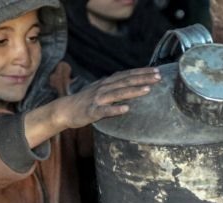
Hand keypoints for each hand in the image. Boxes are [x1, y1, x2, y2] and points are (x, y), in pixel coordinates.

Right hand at [24, 67, 160, 147]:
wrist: (64, 110)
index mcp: (107, 83)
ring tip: (147, 90)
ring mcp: (97, 99)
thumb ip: (116, 86)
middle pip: (125, 81)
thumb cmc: (86, 101)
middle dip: (142, 78)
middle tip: (158, 77)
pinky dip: (115, 109)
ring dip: (132, 91)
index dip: (142, 72)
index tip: (157, 71)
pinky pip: (104, 111)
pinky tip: (126, 109)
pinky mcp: (92, 111)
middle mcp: (103, 88)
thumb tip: (133, 83)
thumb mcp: (102, 90)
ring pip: (117, 93)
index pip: (127, 75)